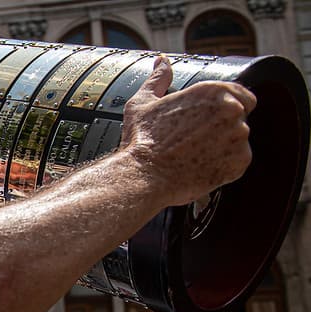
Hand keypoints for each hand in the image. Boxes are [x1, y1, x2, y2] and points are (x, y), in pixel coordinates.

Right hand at [120, 55, 255, 206]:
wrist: (144, 176)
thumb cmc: (142, 140)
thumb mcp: (144, 102)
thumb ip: (158, 79)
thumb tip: (161, 61)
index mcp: (214, 90)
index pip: (242, 94)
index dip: (224, 108)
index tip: (207, 120)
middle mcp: (233, 110)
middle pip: (240, 118)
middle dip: (222, 127)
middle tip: (195, 140)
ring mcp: (239, 137)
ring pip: (238, 141)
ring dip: (222, 146)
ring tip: (194, 154)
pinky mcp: (240, 163)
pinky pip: (237, 163)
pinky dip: (223, 166)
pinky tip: (200, 166)